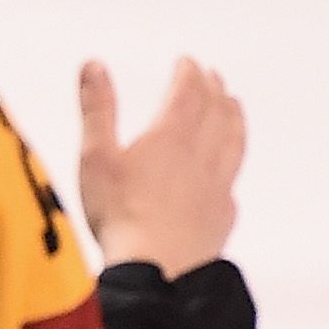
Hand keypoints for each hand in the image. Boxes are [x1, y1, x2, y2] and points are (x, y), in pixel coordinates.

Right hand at [77, 57, 246, 278]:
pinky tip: (227, 165)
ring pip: (233, 143)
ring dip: (234, 119)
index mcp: (169, 138)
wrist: (154, 267)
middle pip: (216, 114)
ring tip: (233, 106)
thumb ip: (97, 109)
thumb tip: (94, 65)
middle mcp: (200, 157)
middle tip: (213, 76)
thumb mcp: (95, 155)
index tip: (188, 61)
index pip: (187, 95)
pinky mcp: (222, 215)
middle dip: (214, 91)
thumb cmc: (118, 212)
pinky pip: (232, 179)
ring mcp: (216, 187)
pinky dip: (232, 161)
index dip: (189, 73)